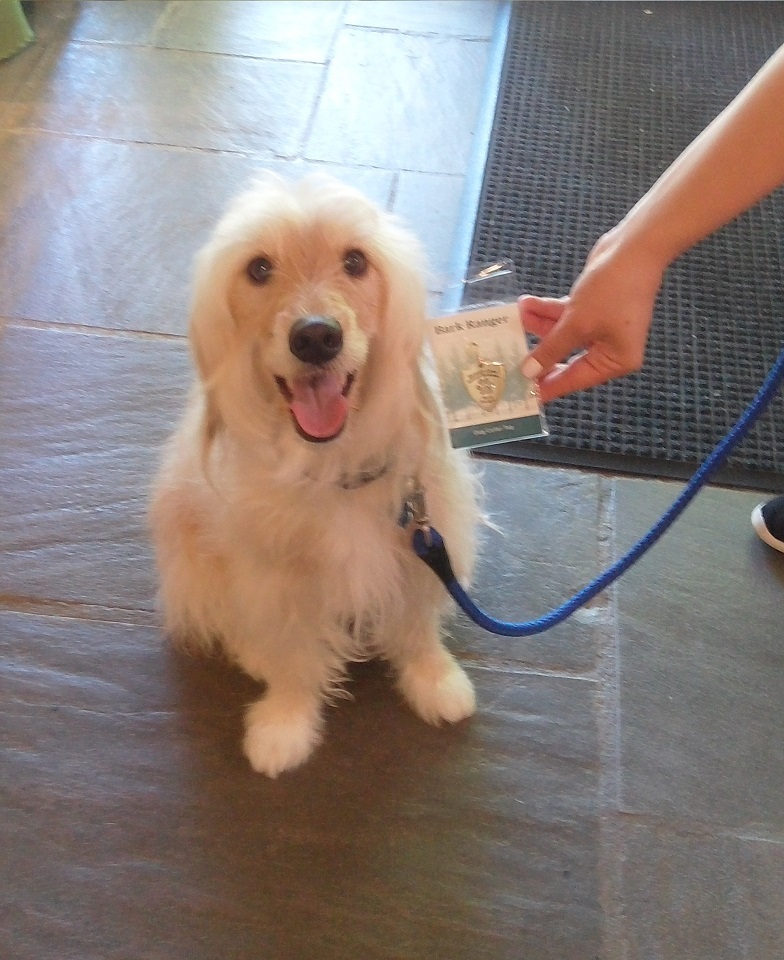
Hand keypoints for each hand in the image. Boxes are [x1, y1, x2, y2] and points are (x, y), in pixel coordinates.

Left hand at [519, 231, 665, 401]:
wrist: (633, 247)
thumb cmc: (611, 291)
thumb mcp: (577, 324)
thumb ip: (551, 349)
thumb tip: (529, 373)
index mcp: (615, 361)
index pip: (575, 380)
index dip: (547, 386)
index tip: (523, 396)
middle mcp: (610, 348)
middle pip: (566, 358)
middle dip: (539, 353)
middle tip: (511, 361)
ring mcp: (602, 328)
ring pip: (562, 334)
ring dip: (539, 326)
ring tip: (515, 320)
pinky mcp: (593, 309)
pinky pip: (566, 317)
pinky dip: (548, 311)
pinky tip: (527, 304)